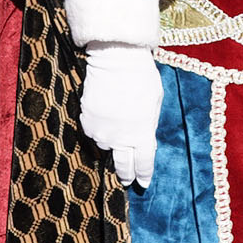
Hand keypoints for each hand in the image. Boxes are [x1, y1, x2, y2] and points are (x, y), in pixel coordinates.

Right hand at [80, 43, 163, 187]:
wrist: (117, 60)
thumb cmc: (142, 78)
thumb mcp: (154, 103)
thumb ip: (148, 125)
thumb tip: (144, 137)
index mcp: (142, 135)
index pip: (144, 164)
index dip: (143, 175)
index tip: (143, 182)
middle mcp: (121, 138)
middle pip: (123, 166)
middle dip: (125, 174)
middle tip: (126, 180)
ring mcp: (102, 132)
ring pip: (106, 146)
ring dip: (111, 143)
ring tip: (115, 131)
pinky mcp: (87, 121)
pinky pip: (94, 132)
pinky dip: (99, 129)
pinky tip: (104, 117)